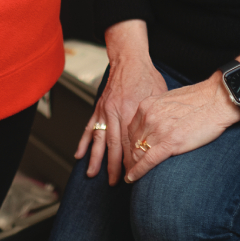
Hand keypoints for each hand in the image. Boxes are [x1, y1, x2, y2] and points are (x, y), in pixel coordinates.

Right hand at [76, 51, 166, 184]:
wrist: (129, 58)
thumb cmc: (146, 75)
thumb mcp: (158, 96)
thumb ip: (155, 117)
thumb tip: (161, 137)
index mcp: (131, 111)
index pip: (130, 142)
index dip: (131, 160)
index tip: (132, 174)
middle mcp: (115, 112)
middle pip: (114, 145)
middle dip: (113, 166)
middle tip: (114, 182)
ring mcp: (104, 110)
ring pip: (98, 139)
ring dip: (95, 158)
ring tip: (92, 174)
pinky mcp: (99, 107)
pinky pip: (89, 127)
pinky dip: (83, 142)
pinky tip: (79, 154)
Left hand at [122, 77, 239, 182]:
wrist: (217, 100)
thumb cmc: (199, 100)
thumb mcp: (169, 100)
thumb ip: (157, 112)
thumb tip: (154, 124)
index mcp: (147, 106)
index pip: (131, 130)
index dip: (132, 143)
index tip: (134, 152)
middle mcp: (148, 117)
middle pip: (133, 142)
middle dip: (132, 156)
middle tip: (132, 166)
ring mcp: (158, 130)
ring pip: (138, 153)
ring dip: (134, 165)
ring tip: (133, 175)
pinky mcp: (170, 143)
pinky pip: (148, 161)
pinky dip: (138, 172)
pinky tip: (132, 178)